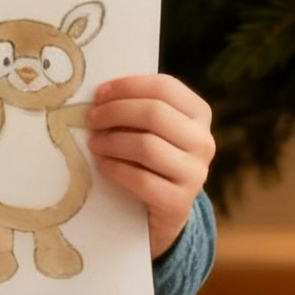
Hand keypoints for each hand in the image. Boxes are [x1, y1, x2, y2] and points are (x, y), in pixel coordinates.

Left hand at [84, 73, 213, 258]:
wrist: (163, 209)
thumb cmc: (149, 157)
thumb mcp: (149, 128)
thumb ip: (135, 107)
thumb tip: (101, 93)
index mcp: (198, 114)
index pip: (165, 87)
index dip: (127, 86)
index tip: (99, 94)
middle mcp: (203, 141)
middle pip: (154, 113)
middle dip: (114, 112)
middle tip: (91, 120)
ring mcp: (195, 173)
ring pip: (147, 146)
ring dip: (111, 142)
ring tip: (94, 144)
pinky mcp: (179, 202)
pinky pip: (141, 179)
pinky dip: (114, 169)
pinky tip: (102, 165)